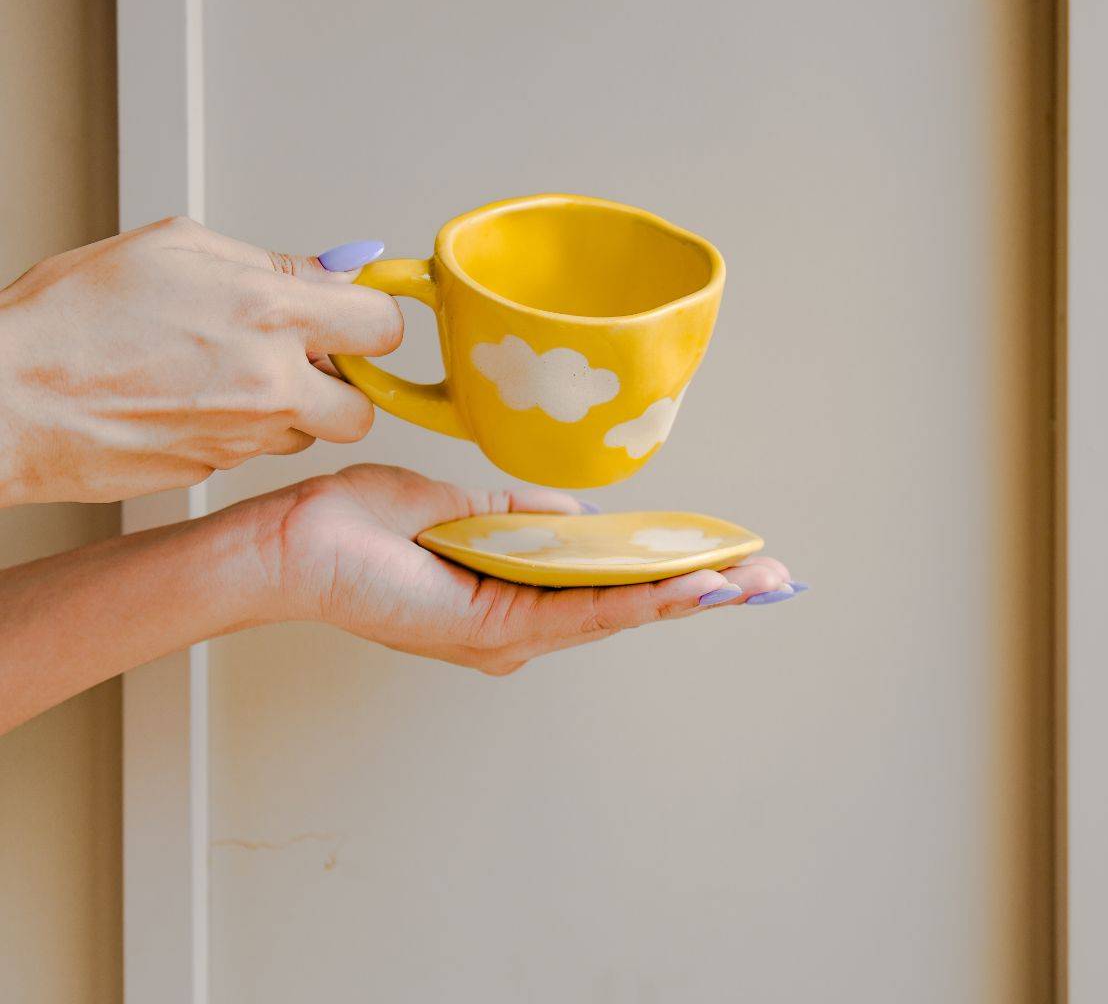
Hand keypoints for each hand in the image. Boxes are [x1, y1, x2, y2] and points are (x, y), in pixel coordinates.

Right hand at [0, 218, 401, 502]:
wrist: (5, 397)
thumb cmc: (71, 317)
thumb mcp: (174, 248)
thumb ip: (270, 264)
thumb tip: (330, 274)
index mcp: (270, 313)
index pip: (384, 328)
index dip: (373, 322)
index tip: (357, 318)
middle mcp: (270, 384)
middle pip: (364, 407)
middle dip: (342, 383)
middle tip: (301, 356)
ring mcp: (244, 438)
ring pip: (308, 433)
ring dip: (290, 409)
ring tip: (228, 374)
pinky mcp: (215, 472)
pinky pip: (256, 454)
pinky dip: (243, 432)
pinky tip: (194, 401)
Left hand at [257, 464, 797, 674]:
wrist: (303, 542)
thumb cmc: (367, 525)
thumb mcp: (464, 509)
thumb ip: (526, 517)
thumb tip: (582, 515)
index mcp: (513, 593)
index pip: (610, 580)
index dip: (671, 570)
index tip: (728, 557)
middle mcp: (518, 624)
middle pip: (627, 604)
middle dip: (703, 591)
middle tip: (772, 578)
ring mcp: (509, 632)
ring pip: (615, 613)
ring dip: (686, 598)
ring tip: (748, 584)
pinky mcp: (492, 629)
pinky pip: (577, 613)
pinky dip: (635, 603)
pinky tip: (683, 592)